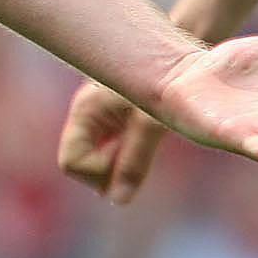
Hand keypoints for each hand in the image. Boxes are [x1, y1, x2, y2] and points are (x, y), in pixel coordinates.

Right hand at [58, 79, 168, 204]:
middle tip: (139, 152)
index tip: (127, 155)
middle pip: (80, 165)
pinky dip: (129, 156)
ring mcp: (102, 119)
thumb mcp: (151, 123)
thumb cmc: (168, 81)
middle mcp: (88, 116)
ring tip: (147, 143)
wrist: (187, 56)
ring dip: (121, 163)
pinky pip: (114, 152)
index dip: (98, 171)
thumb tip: (118, 201)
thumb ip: (134, 162)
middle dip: (108, 171)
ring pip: (99, 161)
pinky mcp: (119, 121)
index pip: (71, 162)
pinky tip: (149, 140)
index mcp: (85, 110)